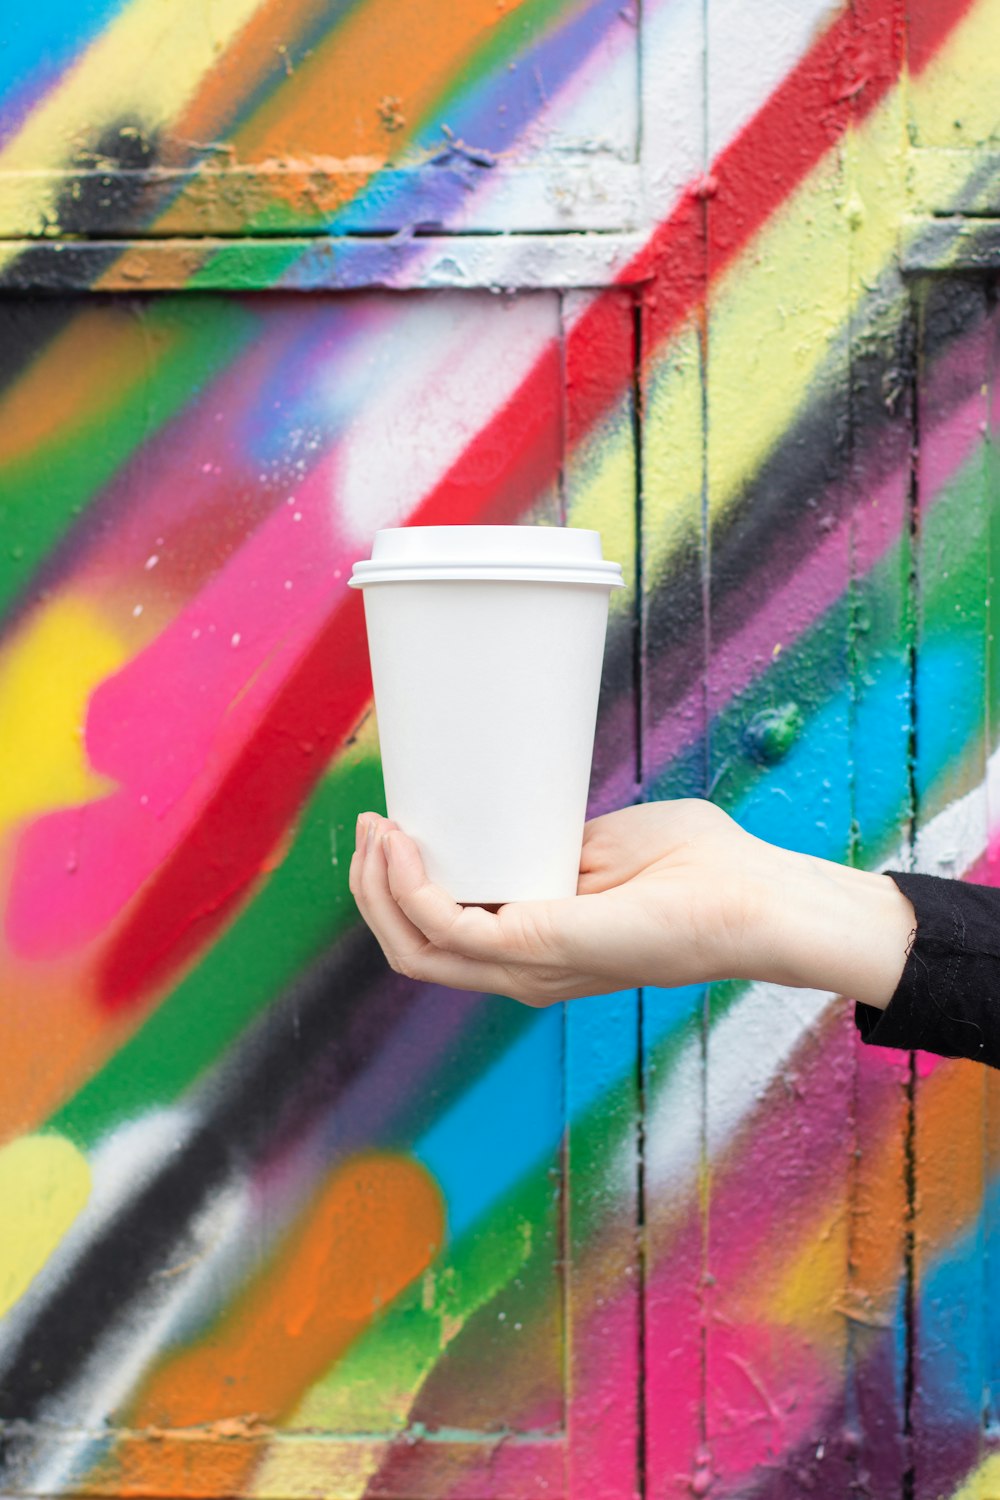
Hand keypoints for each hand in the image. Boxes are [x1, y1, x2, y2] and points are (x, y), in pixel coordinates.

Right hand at [351, 800, 795, 1005]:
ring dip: (378, 885)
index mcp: (538, 950)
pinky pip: (443, 926)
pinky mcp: (540, 948)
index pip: (442, 939)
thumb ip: (558, 846)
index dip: (398, 890)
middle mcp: (524, 971)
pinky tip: (402, 843)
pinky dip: (409, 886)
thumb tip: (519, 821)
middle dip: (371, 887)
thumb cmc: (701, 870)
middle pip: (410, 948)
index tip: (389, 826)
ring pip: (413, 947)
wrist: (757, 896)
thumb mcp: (606, 847)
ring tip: (378, 828)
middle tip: (371, 824)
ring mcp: (529, 967)